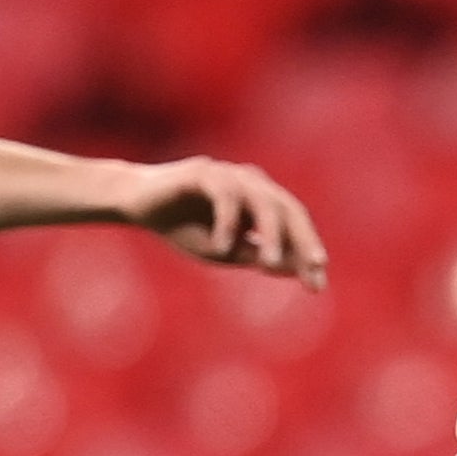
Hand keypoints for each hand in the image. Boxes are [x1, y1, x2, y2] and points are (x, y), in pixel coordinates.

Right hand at [127, 159, 326, 291]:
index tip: (317, 284)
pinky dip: (226, 223)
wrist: (139, 204)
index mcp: (261, 200)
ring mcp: (229, 174)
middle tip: (313, 267)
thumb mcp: (225, 251)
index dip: (308, 251)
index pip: (294, 224)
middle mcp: (251, 182)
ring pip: (261, 200)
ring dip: (269, 234)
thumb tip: (294, 268)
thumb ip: (256, 255)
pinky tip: (221, 247)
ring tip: (268, 265)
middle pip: (287, 208)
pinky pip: (224, 195)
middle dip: (302, 240)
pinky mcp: (202, 171)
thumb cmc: (184, 227)